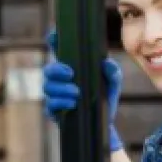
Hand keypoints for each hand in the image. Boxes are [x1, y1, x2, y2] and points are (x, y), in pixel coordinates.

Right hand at [42, 32, 125, 152]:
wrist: (103, 126)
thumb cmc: (104, 99)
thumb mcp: (113, 84)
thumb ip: (113, 73)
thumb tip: (107, 63)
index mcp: (72, 67)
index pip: (58, 50)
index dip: (53, 40)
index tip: (53, 35)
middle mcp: (60, 80)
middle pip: (48, 69)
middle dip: (56, 69)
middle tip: (70, 73)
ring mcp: (55, 95)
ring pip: (48, 87)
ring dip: (61, 88)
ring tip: (76, 93)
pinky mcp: (54, 111)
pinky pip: (50, 105)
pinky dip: (60, 103)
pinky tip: (72, 104)